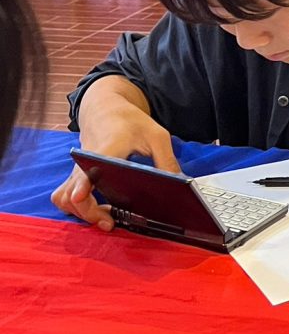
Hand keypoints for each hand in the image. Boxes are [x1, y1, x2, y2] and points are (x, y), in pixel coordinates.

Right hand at [51, 91, 179, 228]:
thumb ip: (167, 161)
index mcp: (106, 150)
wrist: (107, 110)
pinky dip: (76, 208)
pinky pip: (65, 197)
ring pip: (64, 198)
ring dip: (81, 212)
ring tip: (107, 218)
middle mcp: (85, 163)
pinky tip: (99, 210)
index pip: (88, 170)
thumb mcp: (157, 136)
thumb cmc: (132, 122)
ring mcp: (77, 171)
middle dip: (89, 212)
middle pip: (73, 194)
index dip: (82, 186)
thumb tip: (180, 186)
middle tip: (111, 222)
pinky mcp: (75, 176)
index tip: (80, 196)